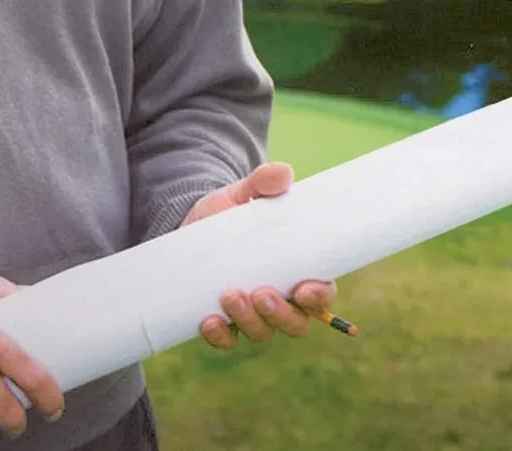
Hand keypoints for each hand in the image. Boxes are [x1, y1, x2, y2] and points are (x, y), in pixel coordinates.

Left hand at [181, 161, 336, 349]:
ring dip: (250, 321)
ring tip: (230, 295)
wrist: (192, 221)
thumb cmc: (230, 211)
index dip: (319, 298)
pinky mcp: (222, 318)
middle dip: (281, 315)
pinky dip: (220, 336)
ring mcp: (251, 312)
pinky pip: (227, 339)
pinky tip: (209, 321)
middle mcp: (279, 298)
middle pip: (294, 323)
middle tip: (261, 294)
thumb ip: (263, 182)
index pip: (320, 294)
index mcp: (296, 271)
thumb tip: (282, 172)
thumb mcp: (244, 193)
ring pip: (262, 332)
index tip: (304, 290)